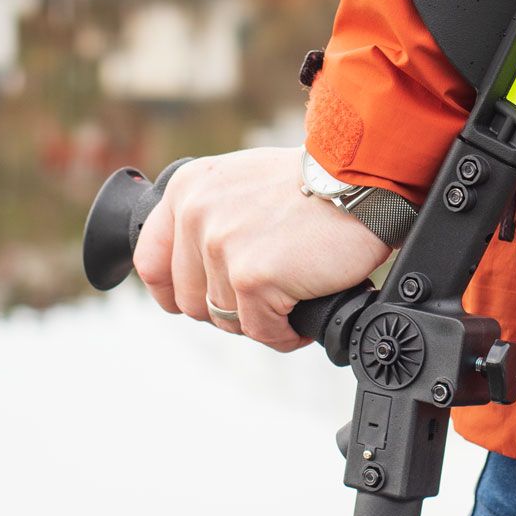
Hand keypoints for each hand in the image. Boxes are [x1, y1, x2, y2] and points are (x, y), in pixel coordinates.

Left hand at [132, 147, 391, 351]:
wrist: (364, 182)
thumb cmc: (317, 185)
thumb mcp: (245, 182)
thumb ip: (212, 215)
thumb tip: (197, 266)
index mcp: (188, 190)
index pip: (152, 262)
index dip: (176, 293)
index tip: (204, 301)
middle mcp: (197, 215)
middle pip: (191, 302)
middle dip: (232, 308)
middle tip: (271, 296)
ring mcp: (222, 246)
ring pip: (227, 320)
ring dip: (263, 321)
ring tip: (294, 299)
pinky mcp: (253, 276)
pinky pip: (261, 331)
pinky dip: (286, 333)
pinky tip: (304, 315)